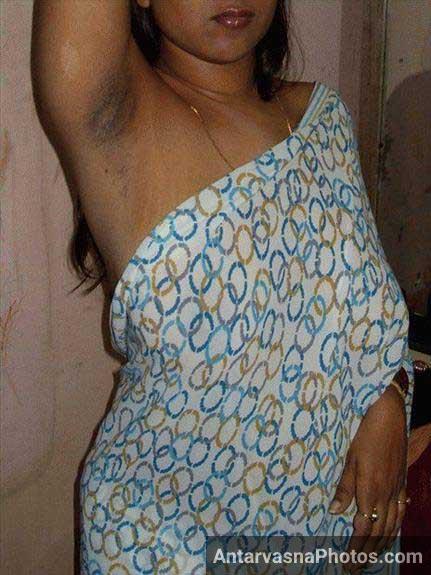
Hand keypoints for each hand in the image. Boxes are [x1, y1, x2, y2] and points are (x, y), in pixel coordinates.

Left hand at [329, 383, 407, 572]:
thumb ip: (344, 488)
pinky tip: (389, 534)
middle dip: (367, 554)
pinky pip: (400, 514)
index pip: (363, 529)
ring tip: (370, 559)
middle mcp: (386, 495)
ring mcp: (396, 490)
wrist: (389, 418)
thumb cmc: (365, 436)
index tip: (347, 563)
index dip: (355, 549)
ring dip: (380, 546)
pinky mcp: (402, 483)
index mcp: (370, 490)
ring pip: (391, 526)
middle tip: (355, 569)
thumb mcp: (350, 460)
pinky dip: (394, 529)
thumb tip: (334, 512)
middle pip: (378, 533)